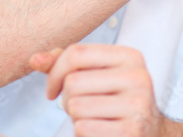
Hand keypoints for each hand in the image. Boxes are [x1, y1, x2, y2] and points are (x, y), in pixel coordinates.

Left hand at [30, 44, 164, 136]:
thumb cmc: (114, 101)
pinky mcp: (131, 131)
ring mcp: (137, 106)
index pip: (77, 53)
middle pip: (73, 82)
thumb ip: (65, 64)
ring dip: (75, 117)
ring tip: (91, 117)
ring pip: (76, 106)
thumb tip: (34, 59)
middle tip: (79, 106)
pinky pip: (83, 128)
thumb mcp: (97, 75)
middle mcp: (138, 77)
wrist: (148, 133)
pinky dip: (83, 132)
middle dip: (66, 98)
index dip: (55, 72)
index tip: (53, 89)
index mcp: (130, 56)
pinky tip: (99, 130)